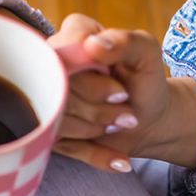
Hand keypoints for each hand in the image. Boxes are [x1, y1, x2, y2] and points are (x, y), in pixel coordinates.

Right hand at [48, 13, 195, 172]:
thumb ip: (127, 41)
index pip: (62, 58)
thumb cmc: (145, 79)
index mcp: (71, 36)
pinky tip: (120, 159)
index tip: (120, 91)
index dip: (92, 82)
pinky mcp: (50, 131)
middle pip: (58, 91)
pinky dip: (98, 155)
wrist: (149, 117)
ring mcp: (46, 100)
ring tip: (120, 121)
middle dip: (99, 107)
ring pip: (58, 120)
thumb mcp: (148, 54)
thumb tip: (93, 45)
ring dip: (98, 126)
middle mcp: (50, 65)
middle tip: (125, 107)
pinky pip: (66, 147)